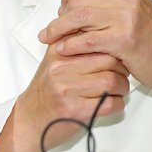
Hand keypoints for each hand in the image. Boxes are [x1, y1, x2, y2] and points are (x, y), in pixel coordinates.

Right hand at [0, 45, 128, 151]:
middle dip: (122, 70)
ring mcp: (67, 90)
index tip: (118, 58)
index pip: (97, 41)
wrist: (29, 121)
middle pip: (109, 61)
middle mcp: (61, 69)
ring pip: (112, 81)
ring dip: (122, 88)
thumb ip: (74, 44)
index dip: (114, 50)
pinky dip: (118, 104)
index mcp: (59, 52)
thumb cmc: (47, 91)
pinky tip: (112, 103)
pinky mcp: (75, 111)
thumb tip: (102, 30)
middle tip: (121, 76)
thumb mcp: (55, 61)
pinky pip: (109, 103)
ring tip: (118, 90)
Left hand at [38, 0, 151, 124]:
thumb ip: (107, 2)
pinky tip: (65, 50)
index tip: (65, 7)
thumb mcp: (132, 9)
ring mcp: (126, 16)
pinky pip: (85, 39)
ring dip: (58, 30)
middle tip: (55, 29)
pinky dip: (70, 45)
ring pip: (77, 16)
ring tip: (50, 39)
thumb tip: (73, 4)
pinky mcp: (124, 38)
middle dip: (59, 16)